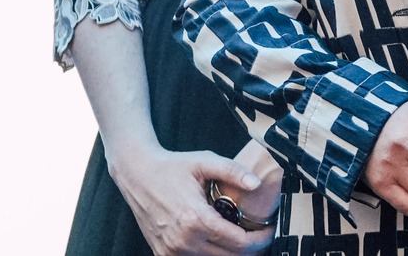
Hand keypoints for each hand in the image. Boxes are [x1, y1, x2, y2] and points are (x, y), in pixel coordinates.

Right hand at [107, 142, 273, 255]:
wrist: (137, 176)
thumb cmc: (172, 168)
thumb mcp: (205, 161)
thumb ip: (233, 171)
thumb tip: (257, 183)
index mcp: (195, 219)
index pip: (238, 242)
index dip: (260, 239)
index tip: (270, 229)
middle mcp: (182, 240)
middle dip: (250, 248)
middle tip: (260, 233)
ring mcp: (170, 250)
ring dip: (231, 253)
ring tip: (243, 236)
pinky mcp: (163, 253)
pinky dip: (211, 254)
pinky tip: (220, 241)